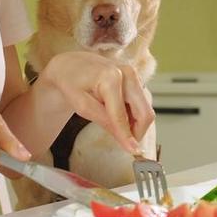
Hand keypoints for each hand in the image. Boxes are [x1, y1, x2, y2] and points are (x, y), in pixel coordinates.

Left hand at [37, 52, 154, 154]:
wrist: (71, 65)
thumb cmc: (72, 82)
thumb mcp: (82, 106)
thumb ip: (105, 122)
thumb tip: (126, 140)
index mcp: (111, 78)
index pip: (122, 116)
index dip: (128, 137)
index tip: (133, 152)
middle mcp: (127, 74)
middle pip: (145, 112)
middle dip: (137, 132)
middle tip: (126, 143)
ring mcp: (134, 75)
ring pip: (146, 110)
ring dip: (136, 124)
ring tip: (115, 125)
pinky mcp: (136, 79)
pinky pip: (142, 104)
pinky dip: (134, 115)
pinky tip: (118, 115)